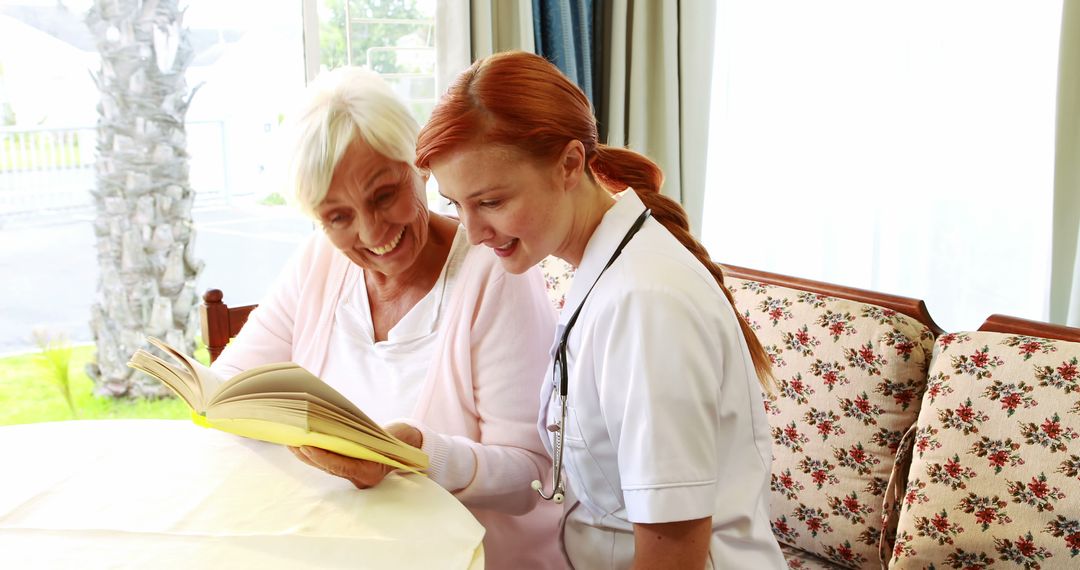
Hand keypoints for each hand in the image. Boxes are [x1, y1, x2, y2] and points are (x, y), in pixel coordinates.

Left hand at [288, 423, 423, 488]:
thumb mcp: (381, 437)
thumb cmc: (392, 440)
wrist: (403, 448)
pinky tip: (300, 444)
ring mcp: (353, 477)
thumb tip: (330, 427)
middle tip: (291, 441)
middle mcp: (360, 479)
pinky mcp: (347, 470)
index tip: (306, 446)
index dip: (322, 457)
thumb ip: (361, 436)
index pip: (342, 466)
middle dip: (309, 454)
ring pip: (324, 466)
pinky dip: (314, 454)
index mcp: (371, 473)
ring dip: (306, 454)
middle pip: (329, 467)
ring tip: (289, 440)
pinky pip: (327, 464)